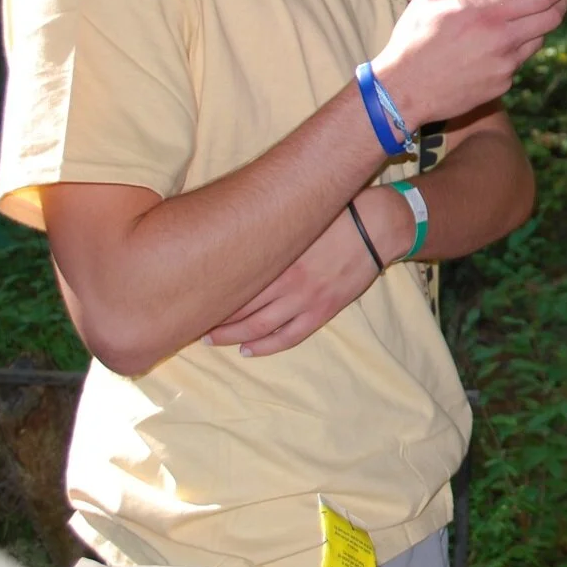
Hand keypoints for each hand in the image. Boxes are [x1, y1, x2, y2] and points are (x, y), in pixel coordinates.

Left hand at [201, 196, 388, 355]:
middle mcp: (286, 280)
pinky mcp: (323, 310)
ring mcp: (306, 298)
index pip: (232, 281)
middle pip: (239, 307)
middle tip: (191, 323)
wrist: (377, 227)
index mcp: (277, 255)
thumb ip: (266, 232)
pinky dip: (266, 346)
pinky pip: (289, 336)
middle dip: (213, 318)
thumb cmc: (335, 216)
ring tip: (211, 340)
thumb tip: (233, 234)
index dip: (208, 293)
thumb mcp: (296, 220)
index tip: (190, 297)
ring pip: (259, 326)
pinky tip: (248, 350)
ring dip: (232, 336)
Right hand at [372, 0, 566, 127]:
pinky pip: (517, 62)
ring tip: (516, 19)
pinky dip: (513, 49)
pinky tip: (490, 48)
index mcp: (488, 14)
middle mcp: (504, 40)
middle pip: (552, 19)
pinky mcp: (502, 85)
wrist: (402, 91)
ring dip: (536, 26)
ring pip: (537, 40)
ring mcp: (506, 66)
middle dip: (562, 2)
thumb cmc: (412, 40)